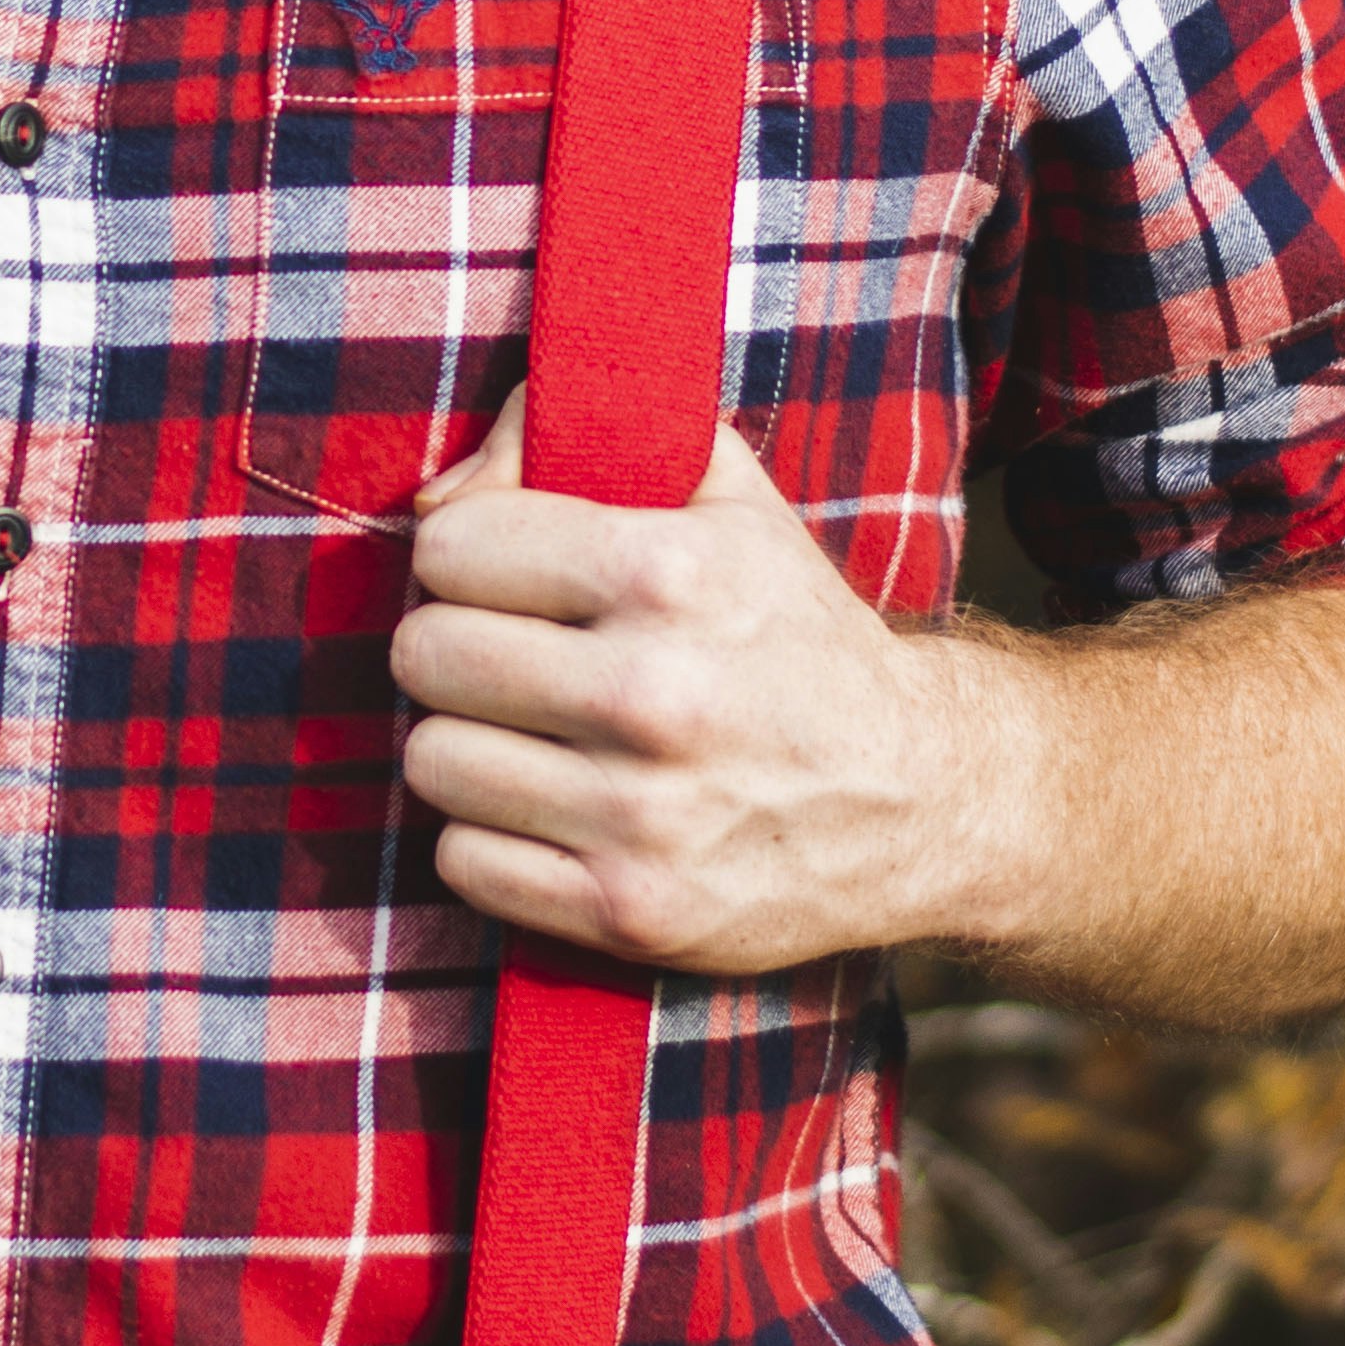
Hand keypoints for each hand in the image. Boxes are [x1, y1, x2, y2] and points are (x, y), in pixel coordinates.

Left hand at [391, 392, 1029, 978]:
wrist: (919, 791)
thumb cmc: (791, 628)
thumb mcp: (721, 493)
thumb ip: (578, 434)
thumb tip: (433, 499)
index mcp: (669, 573)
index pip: (450, 547)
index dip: (465, 556)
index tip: (506, 579)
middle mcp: (654, 695)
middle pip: (425, 654)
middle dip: (453, 648)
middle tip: (507, 660)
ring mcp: (643, 815)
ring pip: (432, 763)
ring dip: (465, 747)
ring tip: (527, 736)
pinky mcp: (634, 911)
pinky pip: (465, 865)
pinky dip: (489, 839)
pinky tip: (547, 811)